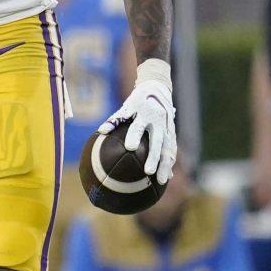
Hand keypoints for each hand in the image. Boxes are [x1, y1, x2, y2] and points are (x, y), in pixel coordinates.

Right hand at [98, 67, 175, 184]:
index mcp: (166, 132)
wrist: (156, 88)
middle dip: (154, 156)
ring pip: (140, 126)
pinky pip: (120, 115)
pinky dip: (111, 122)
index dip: (165, 166)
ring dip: (135, 136)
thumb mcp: (165, 133)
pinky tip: (102, 130)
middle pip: (157, 142)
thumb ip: (165, 153)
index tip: (160, 182)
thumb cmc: (160, 118)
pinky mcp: (132, 105)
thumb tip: (168, 177)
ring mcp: (145, 113)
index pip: (167, 152)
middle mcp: (158, 123)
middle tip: (149, 171)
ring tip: (130, 147)